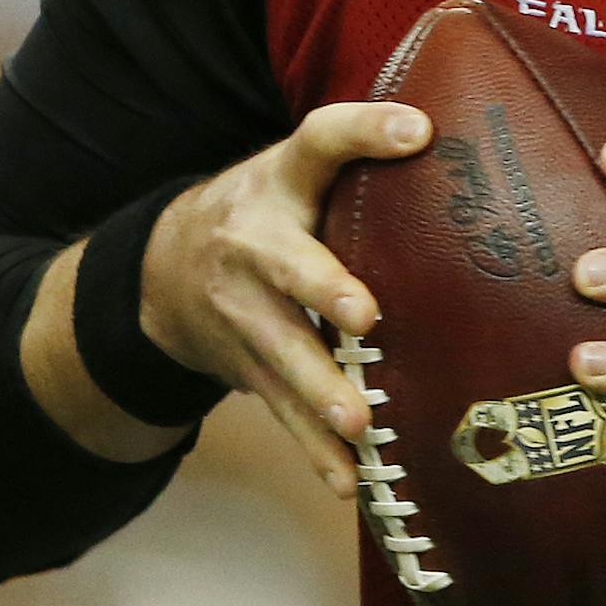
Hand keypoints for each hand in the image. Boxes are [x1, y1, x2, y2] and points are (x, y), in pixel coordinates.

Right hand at [139, 101, 431, 496]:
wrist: (164, 266)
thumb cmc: (269, 207)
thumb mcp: (301, 164)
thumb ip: (361, 144)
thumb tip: (441, 126)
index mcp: (281, 183)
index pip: (321, 141)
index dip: (365, 131)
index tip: (416, 130)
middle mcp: (256, 245)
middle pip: (290, 266)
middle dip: (324, 291)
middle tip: (366, 316)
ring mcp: (245, 312)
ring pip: (283, 353)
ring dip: (320, 390)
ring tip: (359, 422)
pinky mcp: (248, 367)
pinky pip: (281, 410)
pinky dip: (313, 448)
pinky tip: (349, 480)